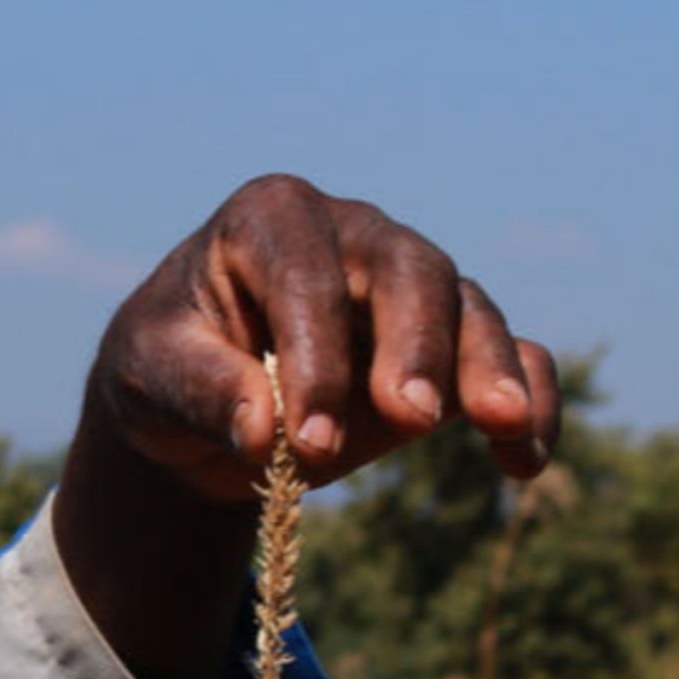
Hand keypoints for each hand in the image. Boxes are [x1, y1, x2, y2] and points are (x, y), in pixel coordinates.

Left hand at [79, 172, 559, 501]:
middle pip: (410, 271)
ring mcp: (408, 286)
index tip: (309, 440)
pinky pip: (510, 354)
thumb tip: (264, 429)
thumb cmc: (163, 366)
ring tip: (502, 426)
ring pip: (469, 308)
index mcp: (270, 218)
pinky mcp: (446, 343)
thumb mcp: (149, 373)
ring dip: (489, 367)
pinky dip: (529, 398)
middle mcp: (353, 235)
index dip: (314, 357)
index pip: (307, 276)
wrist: (190, 401)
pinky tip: (523, 460)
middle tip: (410, 420)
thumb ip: (199, 390)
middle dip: (415, 345)